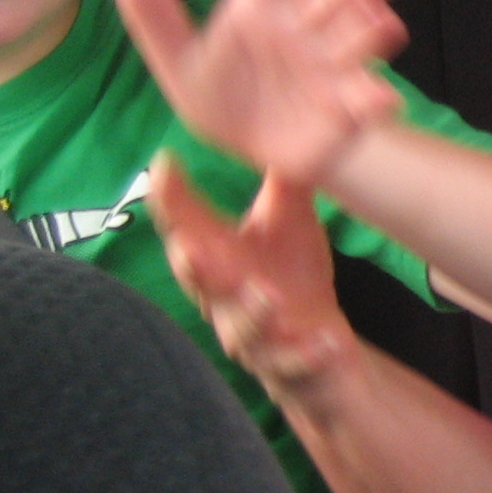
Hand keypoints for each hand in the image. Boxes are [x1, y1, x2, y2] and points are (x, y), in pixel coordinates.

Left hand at [115, 0, 409, 188]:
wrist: (256, 151)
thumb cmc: (223, 96)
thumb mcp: (178, 58)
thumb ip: (151, 11)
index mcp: (258, 14)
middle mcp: (300, 34)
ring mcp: (327, 69)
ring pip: (353, 41)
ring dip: (369, 30)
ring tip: (379, 22)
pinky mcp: (344, 111)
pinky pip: (363, 103)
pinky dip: (375, 99)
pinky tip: (383, 97)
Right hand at [150, 150, 358, 410]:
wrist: (322, 351)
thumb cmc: (292, 278)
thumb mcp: (289, 224)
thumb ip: (283, 183)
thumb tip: (288, 124)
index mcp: (219, 259)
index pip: (186, 226)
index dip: (170, 200)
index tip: (163, 167)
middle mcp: (225, 300)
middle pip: (199, 282)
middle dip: (193, 266)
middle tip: (190, 248)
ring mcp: (254, 338)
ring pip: (244, 330)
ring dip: (255, 314)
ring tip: (271, 298)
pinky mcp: (287, 368)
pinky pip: (293, 366)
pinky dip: (308, 357)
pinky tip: (328, 345)